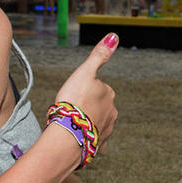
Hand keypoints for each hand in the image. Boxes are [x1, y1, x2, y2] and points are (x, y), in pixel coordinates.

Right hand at [55, 33, 118, 147]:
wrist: (67, 135)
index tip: (73, 94)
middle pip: (96, 106)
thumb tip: (114, 36)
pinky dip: (87, 139)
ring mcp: (106, 130)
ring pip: (95, 122)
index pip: (96, 88)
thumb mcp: (84, 72)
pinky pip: (93, 141)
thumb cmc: (73, 102)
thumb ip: (99, 55)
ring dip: (86, 122)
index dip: (82, 90)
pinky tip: (78, 138)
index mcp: (109, 95)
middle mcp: (112, 113)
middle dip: (85, 107)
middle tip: (70, 109)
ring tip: (71, 123)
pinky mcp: (98, 146)